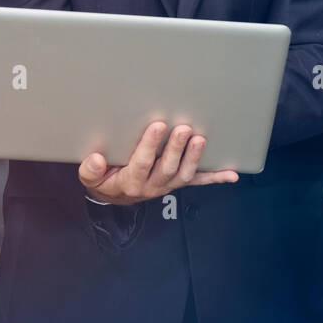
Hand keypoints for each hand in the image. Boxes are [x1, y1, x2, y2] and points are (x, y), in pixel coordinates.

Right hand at [78, 121, 235, 205]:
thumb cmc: (103, 179)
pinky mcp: (177, 183)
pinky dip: (216, 177)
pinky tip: (232, 173)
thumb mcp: (90, 177)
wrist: (114, 196)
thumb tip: (97, 159)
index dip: (150, 146)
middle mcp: (151, 185)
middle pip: (167, 168)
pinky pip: (198, 182)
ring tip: (200, 139)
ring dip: (194, 158)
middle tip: (183, 128)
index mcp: (130, 182)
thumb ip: (90, 169)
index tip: (157, 126)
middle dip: (176, 148)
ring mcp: (167, 185)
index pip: (141, 163)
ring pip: (184, 175)